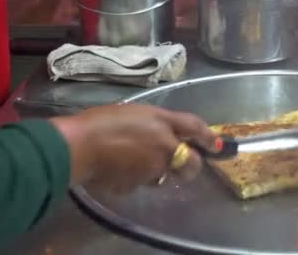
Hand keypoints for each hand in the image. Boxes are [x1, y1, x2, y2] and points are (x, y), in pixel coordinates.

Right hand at [50, 104, 217, 192]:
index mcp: (162, 122)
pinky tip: (118, 168)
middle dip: (190, 166)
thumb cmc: (101, 122)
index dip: (209, 136)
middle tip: (181, 164)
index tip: (218, 145)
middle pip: (191, 163)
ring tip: (132, 159)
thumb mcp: (133, 112)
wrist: (79, 146)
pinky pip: (142, 182)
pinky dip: (135, 177)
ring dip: (157, 169)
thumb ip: (154, 124)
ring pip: (165, 173)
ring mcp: (153, 168)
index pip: (194, 127)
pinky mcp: (138, 185)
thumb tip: (163, 135)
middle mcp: (165, 146)